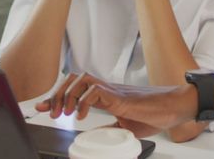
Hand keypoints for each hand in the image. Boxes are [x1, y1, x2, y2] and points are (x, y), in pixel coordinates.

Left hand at [35, 72, 194, 137]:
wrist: (172, 110)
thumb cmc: (153, 115)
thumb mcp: (124, 126)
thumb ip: (108, 126)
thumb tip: (93, 133)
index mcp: (105, 96)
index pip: (75, 90)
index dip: (56, 98)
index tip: (41, 107)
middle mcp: (106, 89)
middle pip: (73, 79)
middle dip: (56, 95)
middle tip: (48, 112)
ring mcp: (112, 90)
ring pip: (81, 80)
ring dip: (67, 96)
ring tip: (63, 113)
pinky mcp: (119, 96)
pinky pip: (95, 91)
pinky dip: (84, 102)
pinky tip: (81, 115)